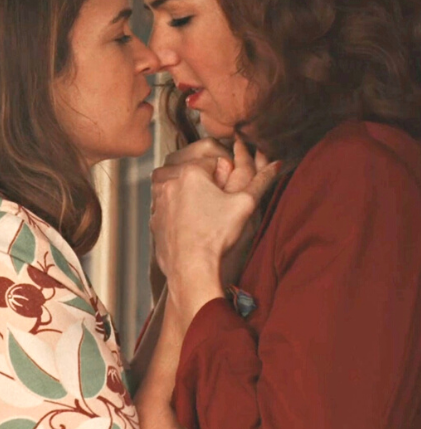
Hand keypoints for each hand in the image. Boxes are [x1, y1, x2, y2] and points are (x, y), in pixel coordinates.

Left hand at [164, 138, 261, 284]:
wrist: (190, 266)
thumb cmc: (216, 234)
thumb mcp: (245, 204)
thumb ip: (261, 181)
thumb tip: (275, 165)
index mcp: (190, 172)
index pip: (213, 162)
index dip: (225, 176)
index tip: (228, 192)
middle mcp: (168, 182)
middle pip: (194, 175)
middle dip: (207, 185)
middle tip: (217, 205)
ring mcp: (157, 201)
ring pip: (179, 189)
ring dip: (191, 196)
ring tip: (205, 215)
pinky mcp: (153, 218)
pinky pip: (168, 207)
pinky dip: (179, 211)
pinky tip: (192, 225)